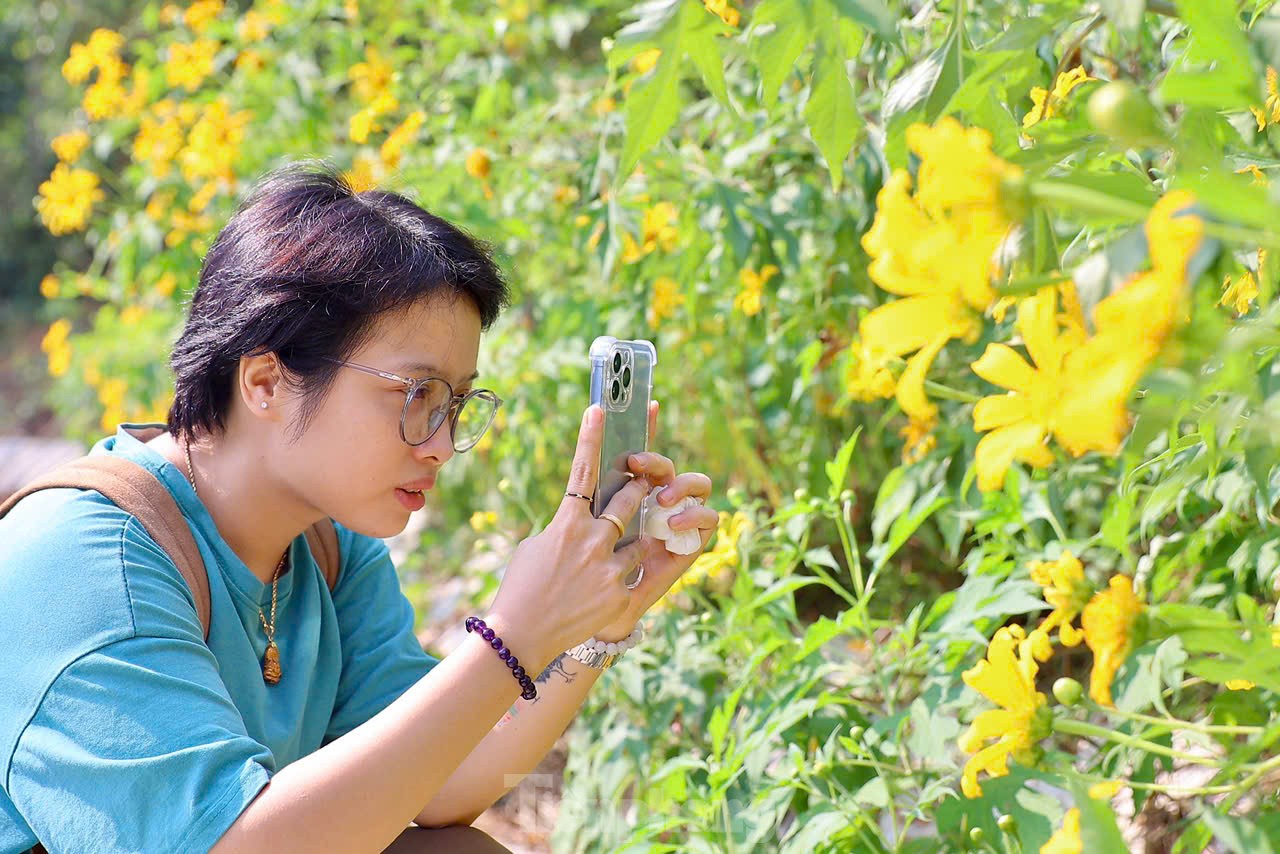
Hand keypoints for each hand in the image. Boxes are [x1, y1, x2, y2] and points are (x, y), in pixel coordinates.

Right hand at [485, 403, 654, 671]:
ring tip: (607, 560)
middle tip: (644, 482)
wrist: (521, 636)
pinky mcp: (620, 592)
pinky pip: (632, 572)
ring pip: (637, 538)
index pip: (583, 470)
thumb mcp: (535, 546)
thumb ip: (563, 527)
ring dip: (629, 543)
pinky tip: (600, 592)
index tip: (600, 409)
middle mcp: (591, 539)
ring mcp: (608, 566)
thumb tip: (580, 518)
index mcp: (566, 523)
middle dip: (640, 489)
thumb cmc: (521, 587)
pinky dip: (622, 576)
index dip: (592, 437)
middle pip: (628, 500)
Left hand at [594, 399, 716, 642]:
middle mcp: (651, 504)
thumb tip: (577, 490)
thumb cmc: (572, 583)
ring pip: (690, 485)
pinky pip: (707, 519)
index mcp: (621, 497)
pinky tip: (674, 519)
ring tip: (660, 498)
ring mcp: (673, 522)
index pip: (635, 455)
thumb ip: (575, 515)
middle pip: (662, 466)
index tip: (640, 404)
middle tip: (636, 463)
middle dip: (654, 459)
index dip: (642, 427)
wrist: (589, 622)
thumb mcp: (566, 541)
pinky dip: (694, 514)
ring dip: (679, 483)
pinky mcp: (689, 545)